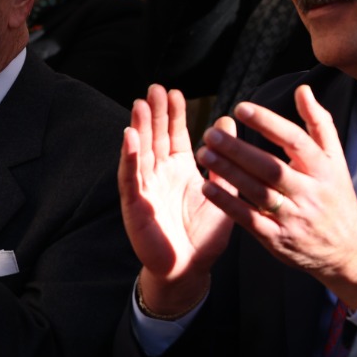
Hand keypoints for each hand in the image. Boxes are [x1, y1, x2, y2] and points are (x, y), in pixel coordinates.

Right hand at [118, 86, 235, 315]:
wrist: (190, 269)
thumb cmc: (204, 235)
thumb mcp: (221, 192)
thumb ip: (223, 160)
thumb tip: (227, 124)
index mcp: (179, 170)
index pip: (174, 135)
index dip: (172, 114)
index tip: (174, 92)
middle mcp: (159, 175)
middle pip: (154, 137)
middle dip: (153, 113)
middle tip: (155, 88)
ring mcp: (145, 188)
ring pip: (140, 152)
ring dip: (138, 128)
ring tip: (140, 104)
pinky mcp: (136, 205)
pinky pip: (131, 177)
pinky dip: (129, 157)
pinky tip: (129, 137)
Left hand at [195, 86, 356, 308]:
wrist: (348, 250)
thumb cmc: (336, 197)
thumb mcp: (335, 160)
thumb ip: (318, 123)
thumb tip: (302, 90)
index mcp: (323, 169)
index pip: (295, 141)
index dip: (268, 123)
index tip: (240, 108)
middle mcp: (309, 192)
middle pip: (271, 167)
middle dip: (238, 149)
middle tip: (211, 133)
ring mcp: (293, 217)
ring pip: (257, 192)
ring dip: (228, 172)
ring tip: (204, 153)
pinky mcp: (278, 239)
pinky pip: (249, 219)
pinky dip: (228, 203)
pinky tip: (208, 186)